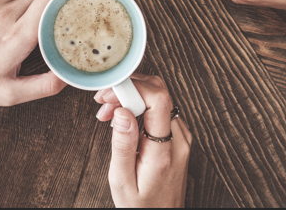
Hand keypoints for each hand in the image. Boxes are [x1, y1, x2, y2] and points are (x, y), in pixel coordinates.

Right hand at [94, 74, 191, 207]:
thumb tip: (122, 111)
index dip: (132, 87)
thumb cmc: (141, 206)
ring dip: (132, 97)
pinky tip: (123, 119)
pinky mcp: (179, 137)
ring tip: (108, 113)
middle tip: (104, 103)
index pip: (158, 100)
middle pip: (159, 92)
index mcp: (165, 151)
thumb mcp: (122, 181)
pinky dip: (140, 106)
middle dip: (128, 89)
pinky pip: (161, 109)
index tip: (109, 94)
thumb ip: (122, 145)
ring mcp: (182, 136)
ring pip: (159, 97)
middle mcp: (179, 139)